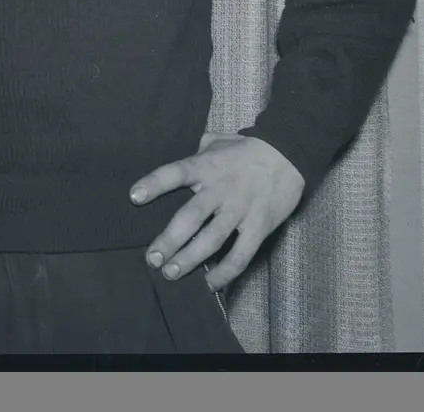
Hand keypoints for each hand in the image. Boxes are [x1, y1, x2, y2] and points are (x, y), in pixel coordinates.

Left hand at [130, 133, 304, 290]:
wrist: (289, 154)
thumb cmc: (247, 148)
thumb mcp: (219, 140)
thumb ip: (198, 149)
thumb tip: (183, 156)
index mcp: (207, 166)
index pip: (175, 173)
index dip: (154, 184)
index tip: (134, 197)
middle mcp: (220, 189)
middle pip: (190, 217)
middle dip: (169, 240)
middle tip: (152, 258)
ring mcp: (240, 210)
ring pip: (211, 240)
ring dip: (189, 259)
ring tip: (170, 273)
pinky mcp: (258, 227)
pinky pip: (240, 255)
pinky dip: (225, 273)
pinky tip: (210, 283)